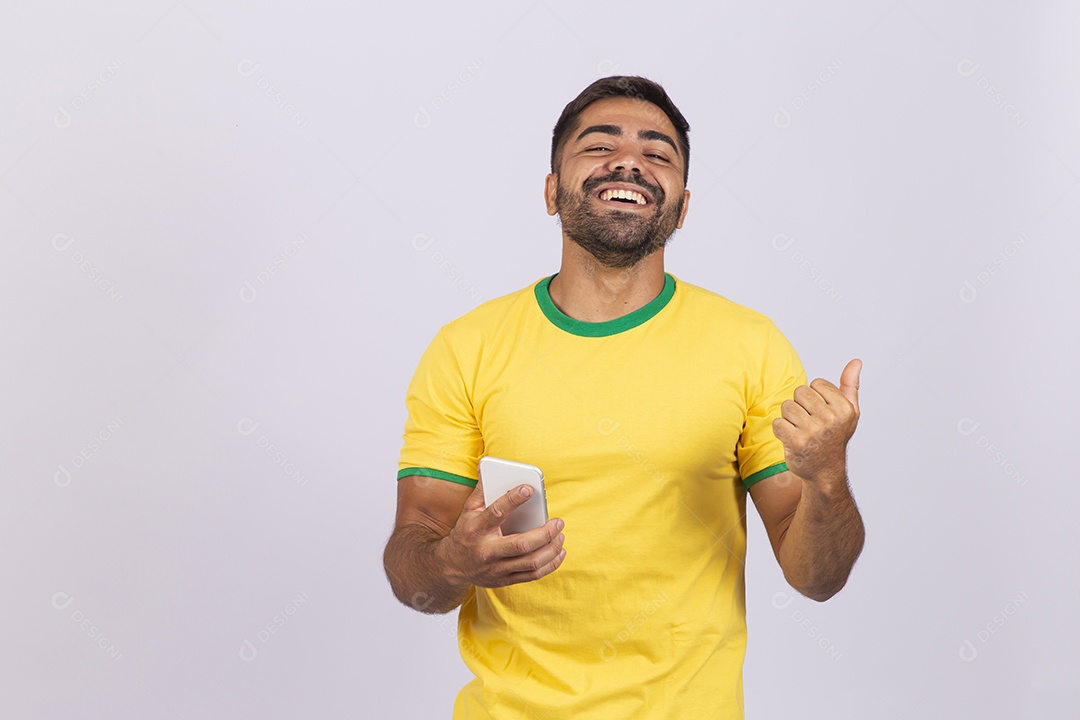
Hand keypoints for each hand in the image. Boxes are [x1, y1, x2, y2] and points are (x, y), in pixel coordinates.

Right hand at [437, 477, 565, 588]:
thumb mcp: (468, 510)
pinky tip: (558, 552)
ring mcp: (496, 568)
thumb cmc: (465, 532)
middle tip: (558, 522)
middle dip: (545, 533)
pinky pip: (532, 575)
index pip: (496, 513)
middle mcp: (486, 550)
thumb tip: (487, 468)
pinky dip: (550, 565)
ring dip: (551, 549)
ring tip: (560, 535)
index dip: (513, 499)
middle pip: (521, 545)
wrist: (450, 566)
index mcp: (476, 529)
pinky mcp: (504, 580)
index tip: (529, 489)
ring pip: (531, 563)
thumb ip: (482, 490)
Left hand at [773, 358, 861, 483]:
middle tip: (810, 423)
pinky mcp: (796, 442)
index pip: (815, 383)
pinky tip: (793, 439)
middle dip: (801, 406)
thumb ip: (850, 385)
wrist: (825, 471)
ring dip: (790, 418)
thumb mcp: (849, 412)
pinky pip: (778, 422)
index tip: (822, 413)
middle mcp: (830, 419)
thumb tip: (856, 362)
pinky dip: (781, 430)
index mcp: (844, 408)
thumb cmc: (836, 437)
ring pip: (787, 406)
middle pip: (799, 392)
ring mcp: (813, 431)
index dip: (815, 397)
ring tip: (801, 431)